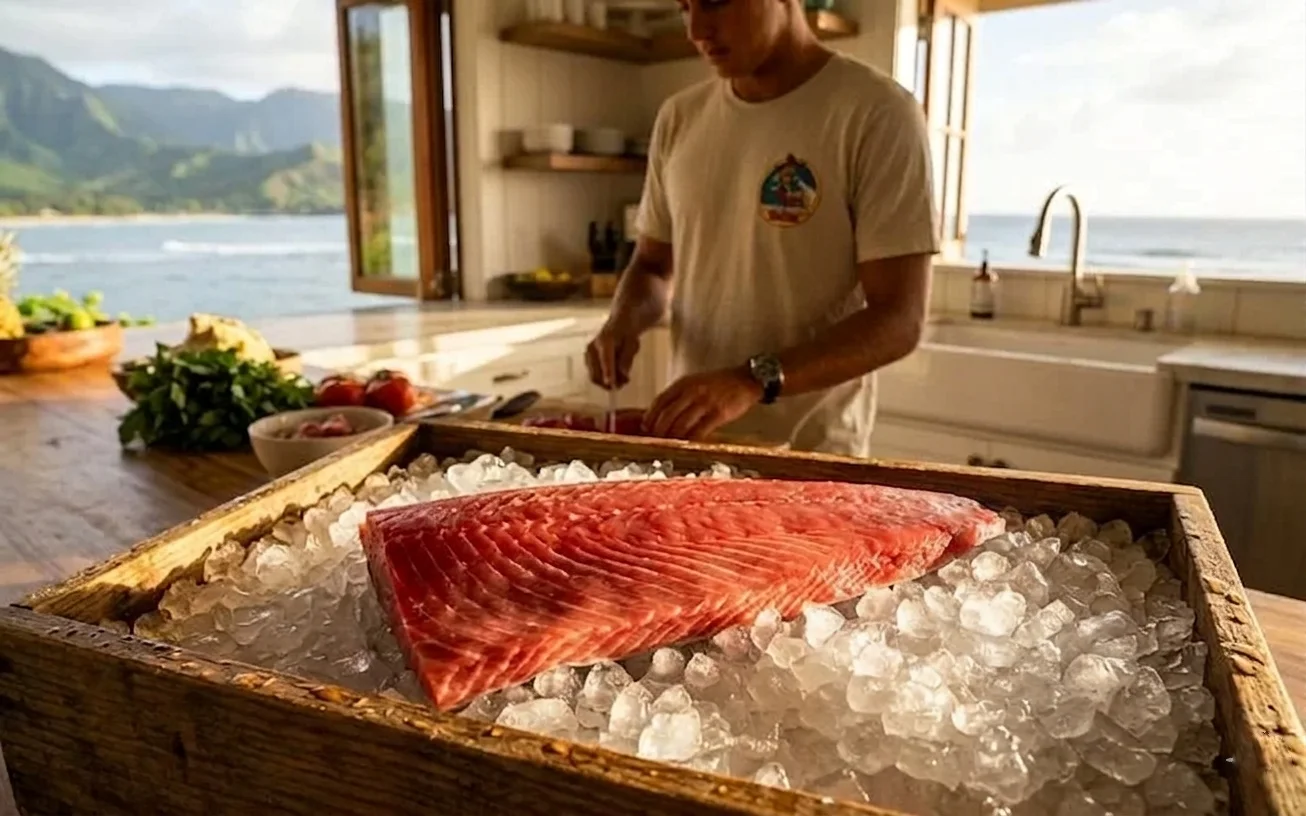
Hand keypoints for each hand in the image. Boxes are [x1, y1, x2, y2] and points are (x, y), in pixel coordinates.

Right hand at [585, 321, 639, 389]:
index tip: (612, 384)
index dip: (608, 373)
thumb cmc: (626, 334)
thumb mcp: (632, 344)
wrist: (618, 326)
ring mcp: (588, 355)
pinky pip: (595, 375)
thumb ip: (627, 359)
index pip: (605, 360)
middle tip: (623, 385)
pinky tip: (615, 377)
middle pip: (595, 373)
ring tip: (622, 381)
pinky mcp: (588, 361)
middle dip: (608, 383)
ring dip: (607, 383)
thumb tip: (622, 374)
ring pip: (594, 377)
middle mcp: (592, 348)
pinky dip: (604, 379)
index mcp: (605, 341)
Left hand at [645, 367, 761, 440]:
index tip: (645, 428)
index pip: (660, 401)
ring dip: (672, 438)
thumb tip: (660, 415)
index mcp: (684, 383)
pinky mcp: (719, 413)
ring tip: (669, 446)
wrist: (745, 379)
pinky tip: (687, 446)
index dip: (650, 417)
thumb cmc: (718, 384)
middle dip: (658, 431)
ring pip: (681, 425)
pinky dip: (690, 440)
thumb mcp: (695, 382)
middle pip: (667, 415)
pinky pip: (700, 431)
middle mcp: (692, 391)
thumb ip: (679, 395)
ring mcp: (705, 402)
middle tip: (655, 442)